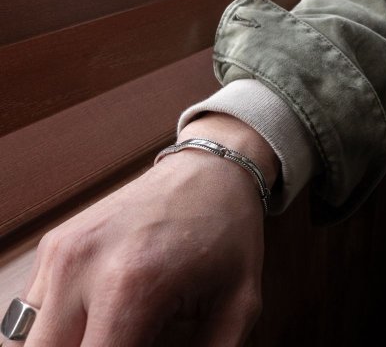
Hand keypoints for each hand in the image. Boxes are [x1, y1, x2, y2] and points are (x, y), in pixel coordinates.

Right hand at [4, 113, 278, 346]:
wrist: (208, 171)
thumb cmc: (228, 231)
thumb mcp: (238, 305)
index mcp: (130, 286)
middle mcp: (81, 265)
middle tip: (128, 341)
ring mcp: (62, 249)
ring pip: (32, 338)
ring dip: (69, 343)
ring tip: (114, 330)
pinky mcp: (57, 241)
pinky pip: (35, 306)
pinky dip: (59, 324)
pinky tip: (97, 312)